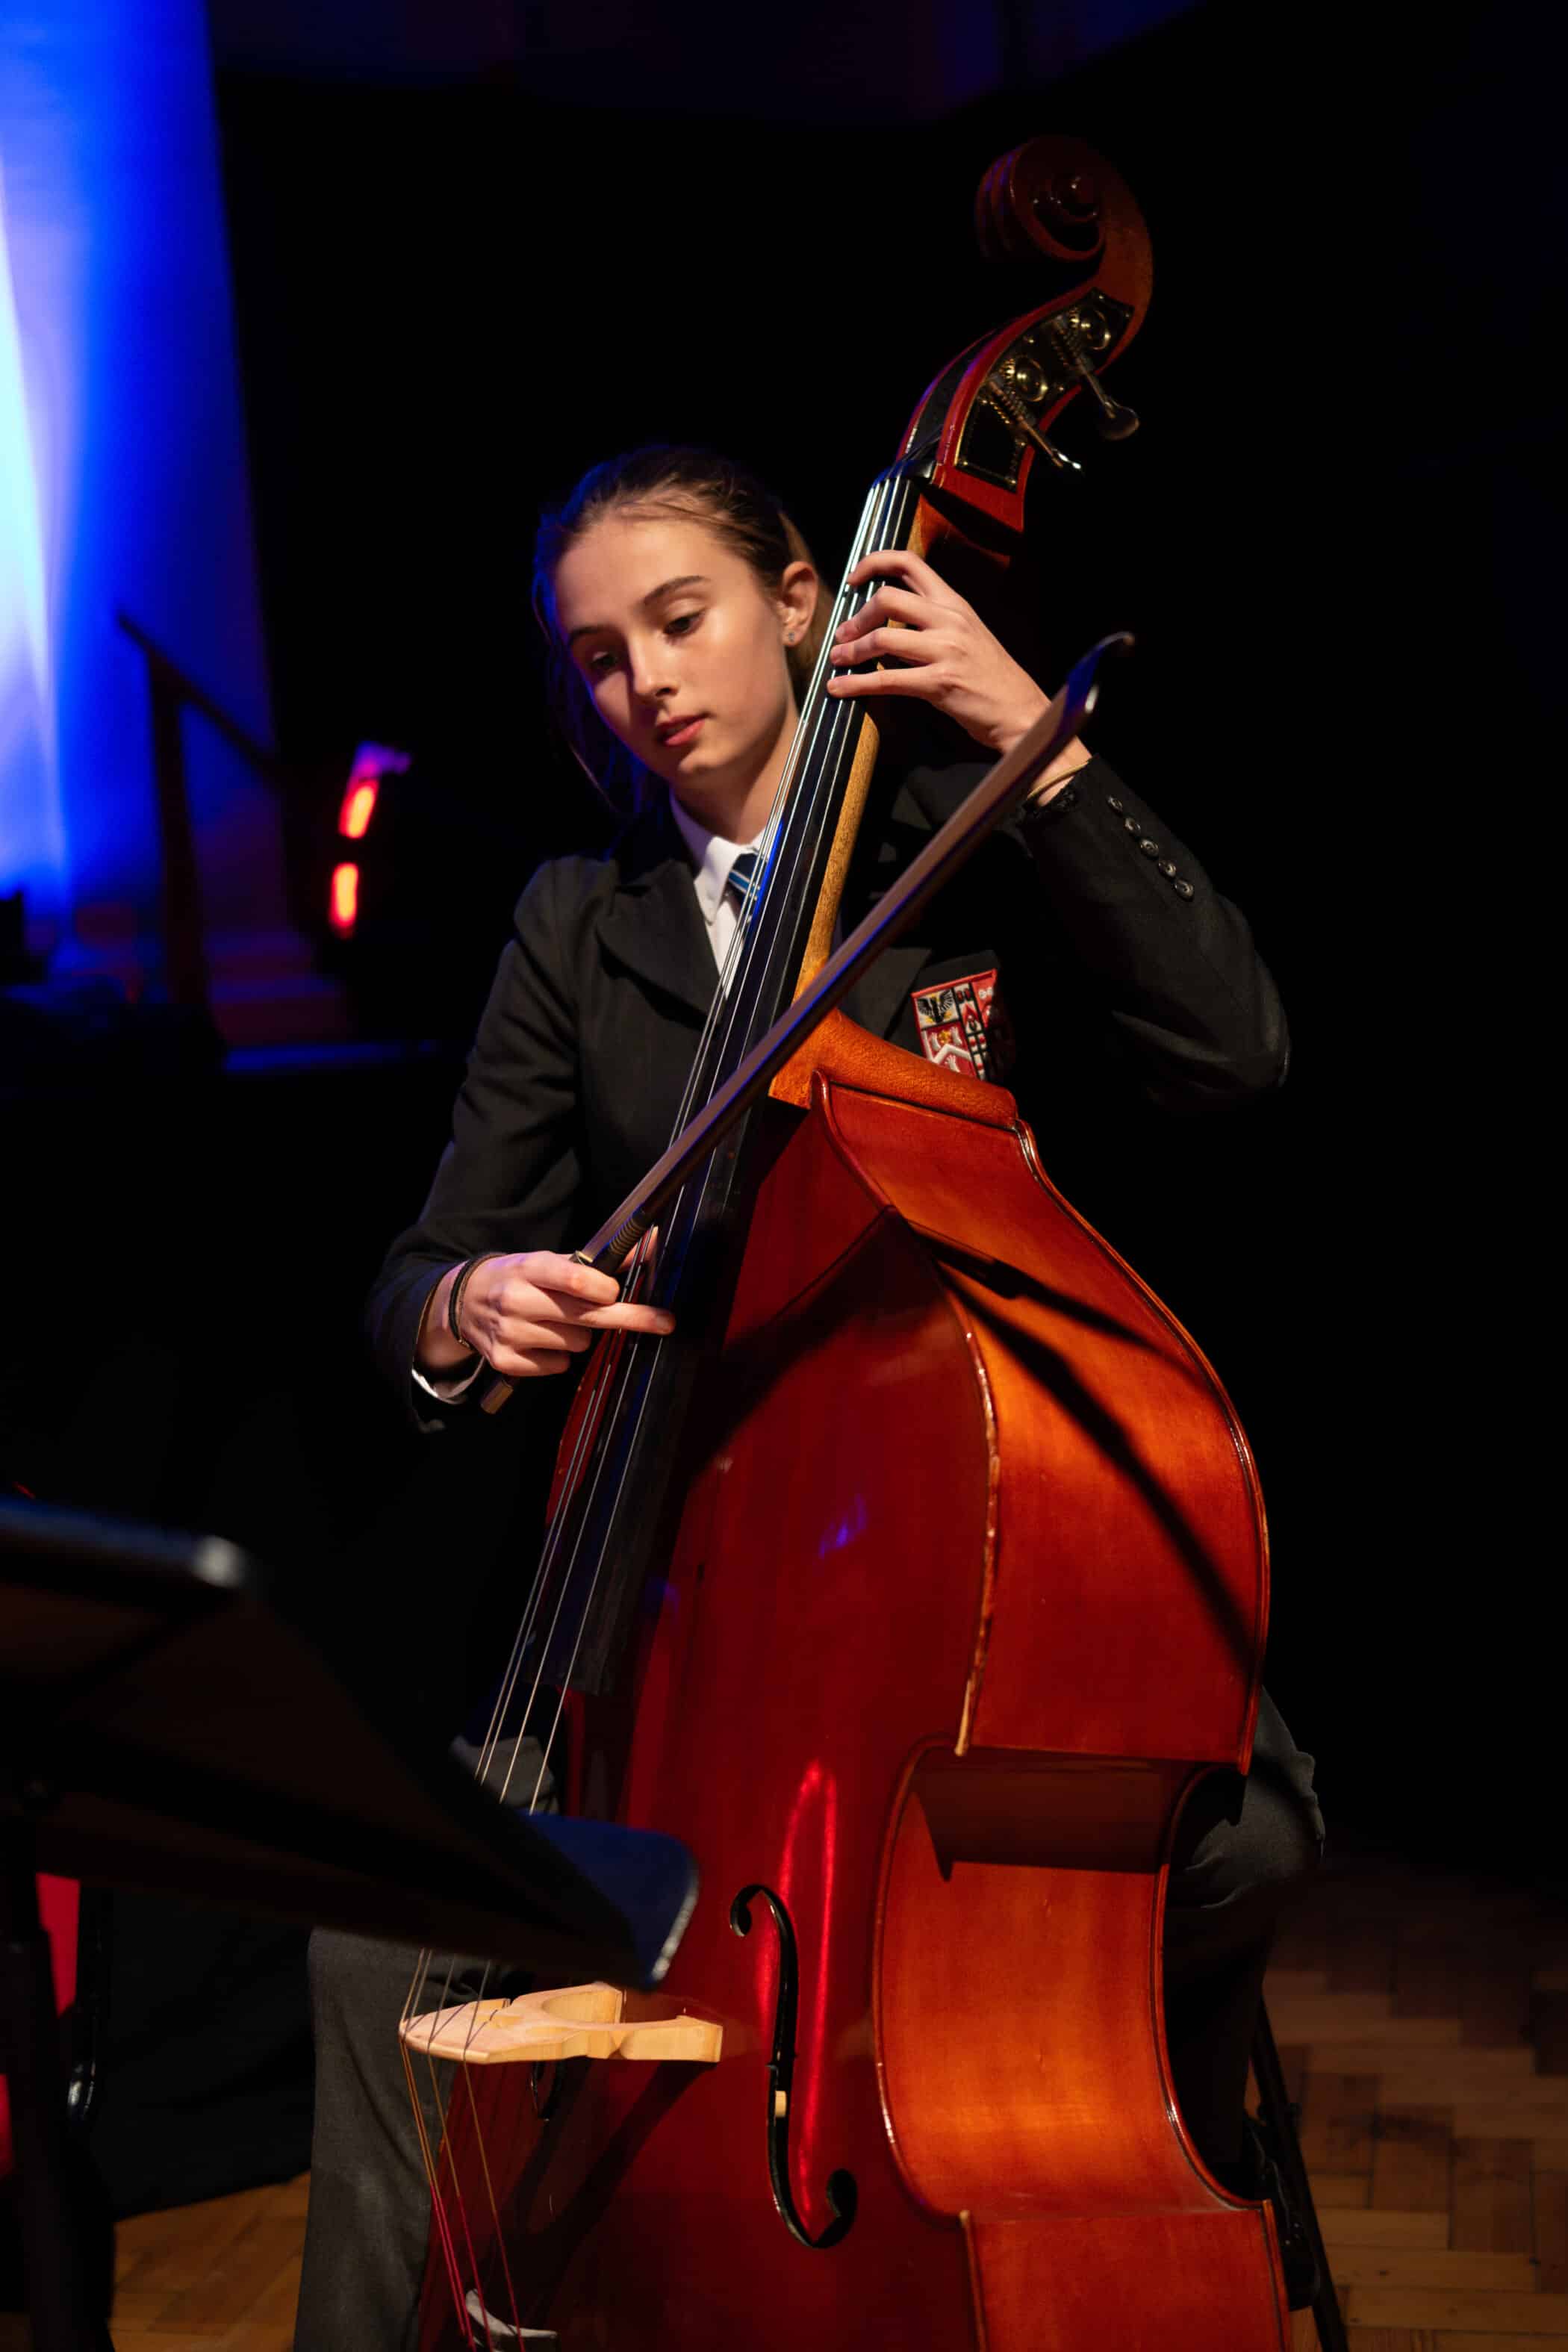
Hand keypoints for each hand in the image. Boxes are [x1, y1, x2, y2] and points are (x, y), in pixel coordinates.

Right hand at [421, 1250, 673, 1381]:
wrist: (463, 1301)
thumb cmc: (518, 1277)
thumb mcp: (548, 1260)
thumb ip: (594, 1260)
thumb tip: (645, 1246)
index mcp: (528, 1268)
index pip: (574, 1280)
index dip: (605, 1288)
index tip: (618, 1291)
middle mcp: (516, 1300)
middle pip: (586, 1316)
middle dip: (630, 1318)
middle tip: (665, 1321)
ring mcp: (510, 1333)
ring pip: (577, 1344)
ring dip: (579, 1335)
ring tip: (557, 1322)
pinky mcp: (505, 1362)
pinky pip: (559, 1367)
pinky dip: (558, 1357)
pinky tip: (541, 1341)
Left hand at [825, 548, 1088, 789]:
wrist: (1022, 712)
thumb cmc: (991, 678)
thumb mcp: (968, 635)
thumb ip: (935, 621)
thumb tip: (892, 619)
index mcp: (955, 603)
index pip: (910, 563)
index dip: (874, 564)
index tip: (853, 579)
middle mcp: (950, 619)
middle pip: (889, 597)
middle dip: (857, 616)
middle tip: (844, 634)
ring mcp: (946, 650)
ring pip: (883, 637)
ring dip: (851, 650)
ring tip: (837, 661)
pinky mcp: (940, 683)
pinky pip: (887, 679)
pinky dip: (856, 684)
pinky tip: (839, 689)